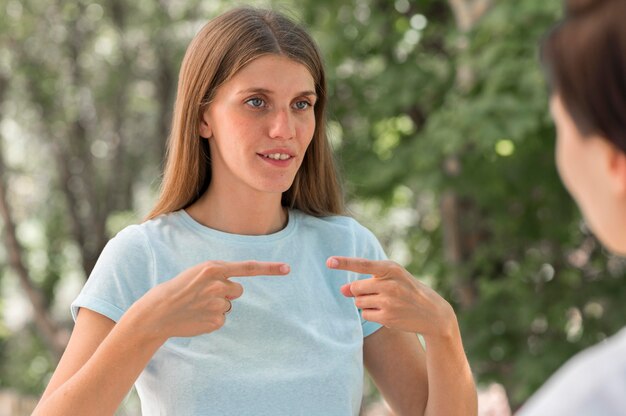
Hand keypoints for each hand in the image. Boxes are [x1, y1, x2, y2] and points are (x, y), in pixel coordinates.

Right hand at [138, 260, 289, 340]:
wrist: (157, 312)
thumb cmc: (178, 289)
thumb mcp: (197, 274)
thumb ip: (218, 276)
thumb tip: (235, 290)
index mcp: (213, 268)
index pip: (248, 268)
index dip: (270, 268)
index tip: (287, 268)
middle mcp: (218, 284)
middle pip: (237, 290)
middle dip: (226, 292)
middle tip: (204, 295)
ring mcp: (217, 304)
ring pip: (229, 305)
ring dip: (217, 306)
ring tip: (197, 306)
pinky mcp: (216, 321)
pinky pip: (222, 319)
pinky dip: (212, 319)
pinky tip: (197, 317)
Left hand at [327, 256, 456, 338]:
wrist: (433, 313)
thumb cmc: (408, 291)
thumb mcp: (393, 278)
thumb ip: (367, 280)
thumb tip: (342, 290)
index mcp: (391, 268)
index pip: (363, 264)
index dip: (344, 263)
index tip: (328, 261)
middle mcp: (389, 284)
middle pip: (356, 288)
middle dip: (359, 292)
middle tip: (376, 294)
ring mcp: (388, 301)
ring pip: (358, 302)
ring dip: (365, 303)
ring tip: (384, 303)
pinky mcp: (387, 317)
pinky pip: (365, 315)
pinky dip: (371, 314)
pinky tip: (387, 313)